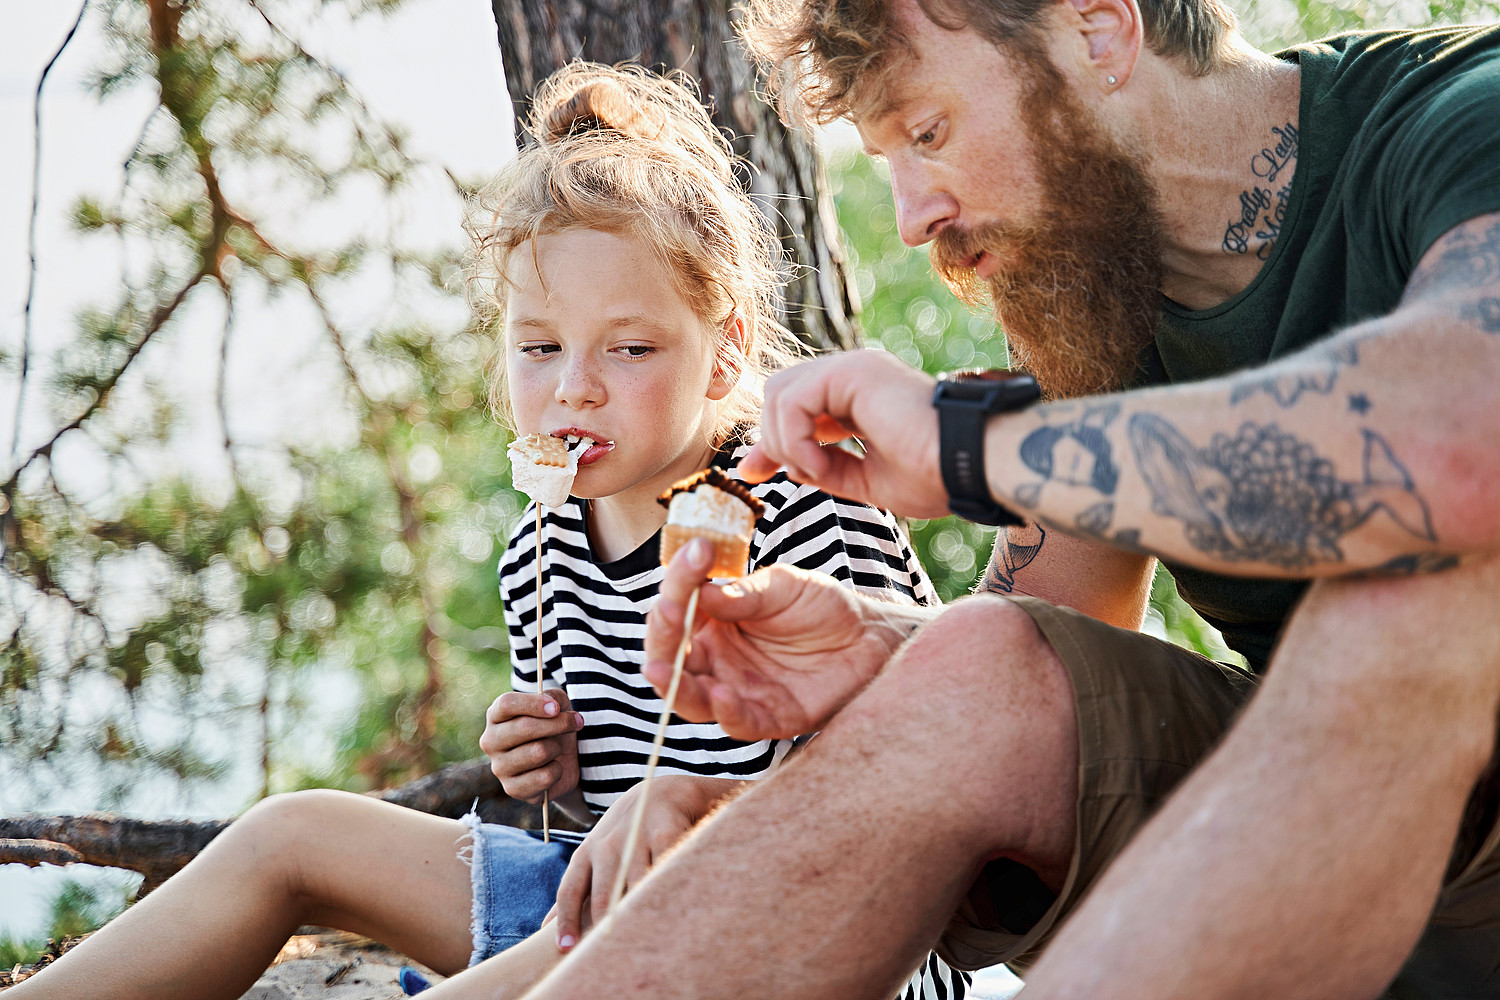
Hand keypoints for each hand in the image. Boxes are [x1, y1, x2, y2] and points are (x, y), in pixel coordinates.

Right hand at [479, 689, 582, 802]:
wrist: (563, 762)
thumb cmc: (554, 726)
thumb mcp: (557, 704)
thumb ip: (553, 696)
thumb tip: (552, 705)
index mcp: (496, 716)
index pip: (507, 704)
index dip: (534, 704)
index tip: (556, 708)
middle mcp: (491, 741)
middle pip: (524, 727)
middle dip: (558, 724)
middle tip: (576, 722)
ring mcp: (499, 767)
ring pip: (538, 752)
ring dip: (558, 748)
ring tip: (557, 748)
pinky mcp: (512, 789)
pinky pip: (544, 777)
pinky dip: (558, 770)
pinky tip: (553, 768)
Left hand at [549, 775, 745, 949]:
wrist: (662, 792)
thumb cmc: (624, 835)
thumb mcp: (594, 856)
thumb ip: (574, 890)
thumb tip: (544, 929)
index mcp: (586, 854)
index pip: (570, 890)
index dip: (567, 919)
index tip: (566, 948)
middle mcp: (607, 845)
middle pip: (604, 892)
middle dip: (605, 921)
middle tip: (606, 952)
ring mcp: (636, 836)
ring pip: (637, 883)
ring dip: (641, 909)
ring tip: (643, 936)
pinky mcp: (666, 832)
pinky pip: (665, 866)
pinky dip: (667, 886)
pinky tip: (672, 905)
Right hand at [643, 538, 930, 740]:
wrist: (870, 636)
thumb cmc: (822, 606)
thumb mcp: (784, 587)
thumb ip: (746, 595)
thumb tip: (704, 592)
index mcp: (711, 621)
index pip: (678, 604)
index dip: (679, 580)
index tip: (698, 551)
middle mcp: (715, 657)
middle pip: (669, 655)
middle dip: (661, 637)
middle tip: (669, 612)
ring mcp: (737, 690)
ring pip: (690, 698)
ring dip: (674, 685)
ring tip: (665, 668)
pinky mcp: (766, 718)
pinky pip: (737, 723)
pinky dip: (725, 713)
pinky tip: (722, 694)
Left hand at [738, 350, 947, 518]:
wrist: (970, 464)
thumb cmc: (934, 475)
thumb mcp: (863, 480)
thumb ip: (822, 469)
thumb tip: (778, 466)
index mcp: (858, 397)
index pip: (794, 408)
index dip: (770, 441)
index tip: (754, 475)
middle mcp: (852, 376)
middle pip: (778, 396)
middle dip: (769, 440)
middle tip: (778, 476)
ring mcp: (852, 368)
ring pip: (779, 395)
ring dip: (783, 443)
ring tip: (815, 473)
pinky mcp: (851, 371)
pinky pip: (793, 401)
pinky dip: (794, 438)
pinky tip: (819, 465)